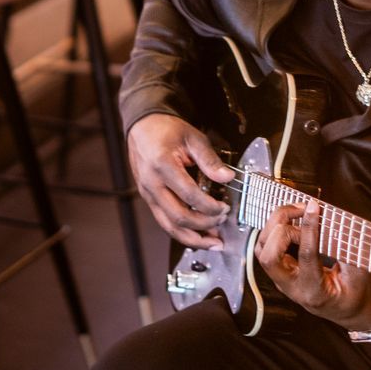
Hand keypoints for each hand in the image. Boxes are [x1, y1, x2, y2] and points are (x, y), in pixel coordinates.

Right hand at [127, 114, 237, 248]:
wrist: (143, 126)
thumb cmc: (166, 129)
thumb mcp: (192, 138)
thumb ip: (210, 159)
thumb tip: (227, 178)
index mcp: (162, 164)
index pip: (190, 195)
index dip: (210, 207)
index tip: (225, 208)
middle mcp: (152, 183)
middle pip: (178, 217)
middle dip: (204, 226)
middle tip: (221, 223)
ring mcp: (147, 193)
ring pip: (169, 226)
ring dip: (192, 238)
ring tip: (213, 243)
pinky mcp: (148, 199)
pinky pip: (164, 222)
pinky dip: (182, 233)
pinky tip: (197, 236)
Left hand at [256, 200, 370, 333]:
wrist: (348, 310)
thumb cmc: (356, 295)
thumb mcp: (362, 275)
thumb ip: (350, 250)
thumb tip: (340, 222)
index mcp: (314, 291)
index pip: (305, 256)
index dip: (309, 228)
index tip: (314, 208)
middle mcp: (292, 287)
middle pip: (269, 256)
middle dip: (282, 226)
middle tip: (303, 210)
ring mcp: (282, 279)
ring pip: (262, 248)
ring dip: (275, 224)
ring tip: (298, 211)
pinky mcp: (280, 269)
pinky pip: (266, 246)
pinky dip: (275, 228)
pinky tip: (293, 219)